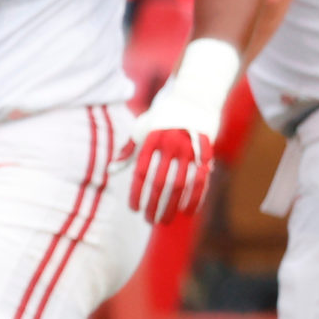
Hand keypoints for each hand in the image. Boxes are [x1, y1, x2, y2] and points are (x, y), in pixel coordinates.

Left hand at [128, 38, 238, 224]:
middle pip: (159, 183)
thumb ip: (128, 151)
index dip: (137, 194)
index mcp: (151, 140)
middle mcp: (170, 144)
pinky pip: (202, 179)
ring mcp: (190, 148)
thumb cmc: (163, 117)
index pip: (140, 174)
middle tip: (150, 221)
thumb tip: (111, 170)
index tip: (134, 210)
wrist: (195, 97)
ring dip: (172, 206)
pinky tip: (188, 212)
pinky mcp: (207, 150)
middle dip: (154, 206)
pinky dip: (195, 198)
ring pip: (181, 185)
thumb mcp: (141, 129)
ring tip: (165, 220)